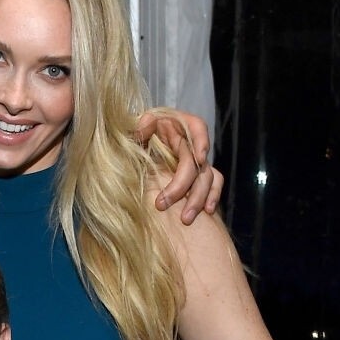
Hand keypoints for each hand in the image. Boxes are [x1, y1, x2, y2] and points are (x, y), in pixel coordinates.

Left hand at [136, 108, 223, 222]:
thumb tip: (148, 121)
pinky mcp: (196, 176)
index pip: (196, 127)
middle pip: (197, 162)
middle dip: (184, 184)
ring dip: (198, 198)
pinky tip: (207, 211)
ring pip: (206, 177)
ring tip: (186, 219)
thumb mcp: (127, 131)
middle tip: (162, 205)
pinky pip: (212, 185)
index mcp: (175, 125)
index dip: (201, 141)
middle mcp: (188, 142)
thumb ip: (136, 128)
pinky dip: (212, 197)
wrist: (126, 154)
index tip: (199, 158)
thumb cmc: (128, 139)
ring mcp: (193, 160)